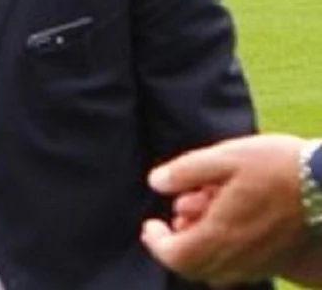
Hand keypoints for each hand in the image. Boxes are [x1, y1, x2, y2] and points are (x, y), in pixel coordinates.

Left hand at [141, 133, 312, 284]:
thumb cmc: (277, 165)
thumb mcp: (225, 156)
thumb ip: (185, 171)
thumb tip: (155, 183)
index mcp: (222, 234)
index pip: (175, 256)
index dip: (156, 242)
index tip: (151, 223)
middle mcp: (240, 257)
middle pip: (193, 268)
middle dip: (176, 246)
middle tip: (174, 220)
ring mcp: (261, 262)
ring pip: (217, 271)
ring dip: (199, 248)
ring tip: (201, 212)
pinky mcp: (277, 259)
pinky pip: (240, 268)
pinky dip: (223, 251)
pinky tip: (228, 220)